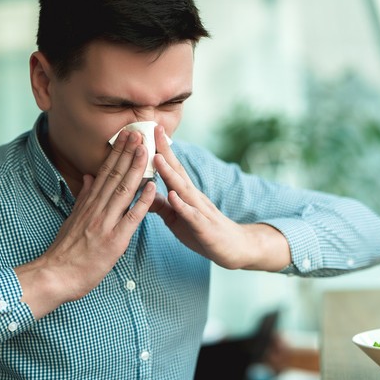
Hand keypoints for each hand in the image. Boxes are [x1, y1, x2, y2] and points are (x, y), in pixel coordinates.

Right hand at [16, 131, 154, 317]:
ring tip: (146, 150)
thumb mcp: (73, 219)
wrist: (56, 275)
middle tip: (140, 132)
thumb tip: (89, 176)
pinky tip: (153, 187)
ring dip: (136, 169)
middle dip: (128, 153)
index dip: (118, 153)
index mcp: (89, 204)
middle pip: (115, 176)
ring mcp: (105, 223)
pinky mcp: (114, 240)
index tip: (127, 136)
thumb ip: (84, 197)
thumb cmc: (66, 251)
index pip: (105, 172)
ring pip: (123, 191)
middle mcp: (97, 209)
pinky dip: (143, 202)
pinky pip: (131, 218)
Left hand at [149, 125, 290, 271]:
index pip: (172, 168)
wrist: (235, 249)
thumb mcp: (177, 219)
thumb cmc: (204, 233)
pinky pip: (192, 215)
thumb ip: (163, 206)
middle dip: (165, 151)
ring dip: (170, 174)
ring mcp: (200, 211)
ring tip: (157, 158)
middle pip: (178, 171)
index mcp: (186, 194)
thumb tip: (143, 193)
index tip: (150, 130)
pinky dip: (182, 206)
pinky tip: (173, 196)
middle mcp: (194, 197)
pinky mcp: (205, 228)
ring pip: (183, 189)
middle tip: (155, 130)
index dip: (161, 150)